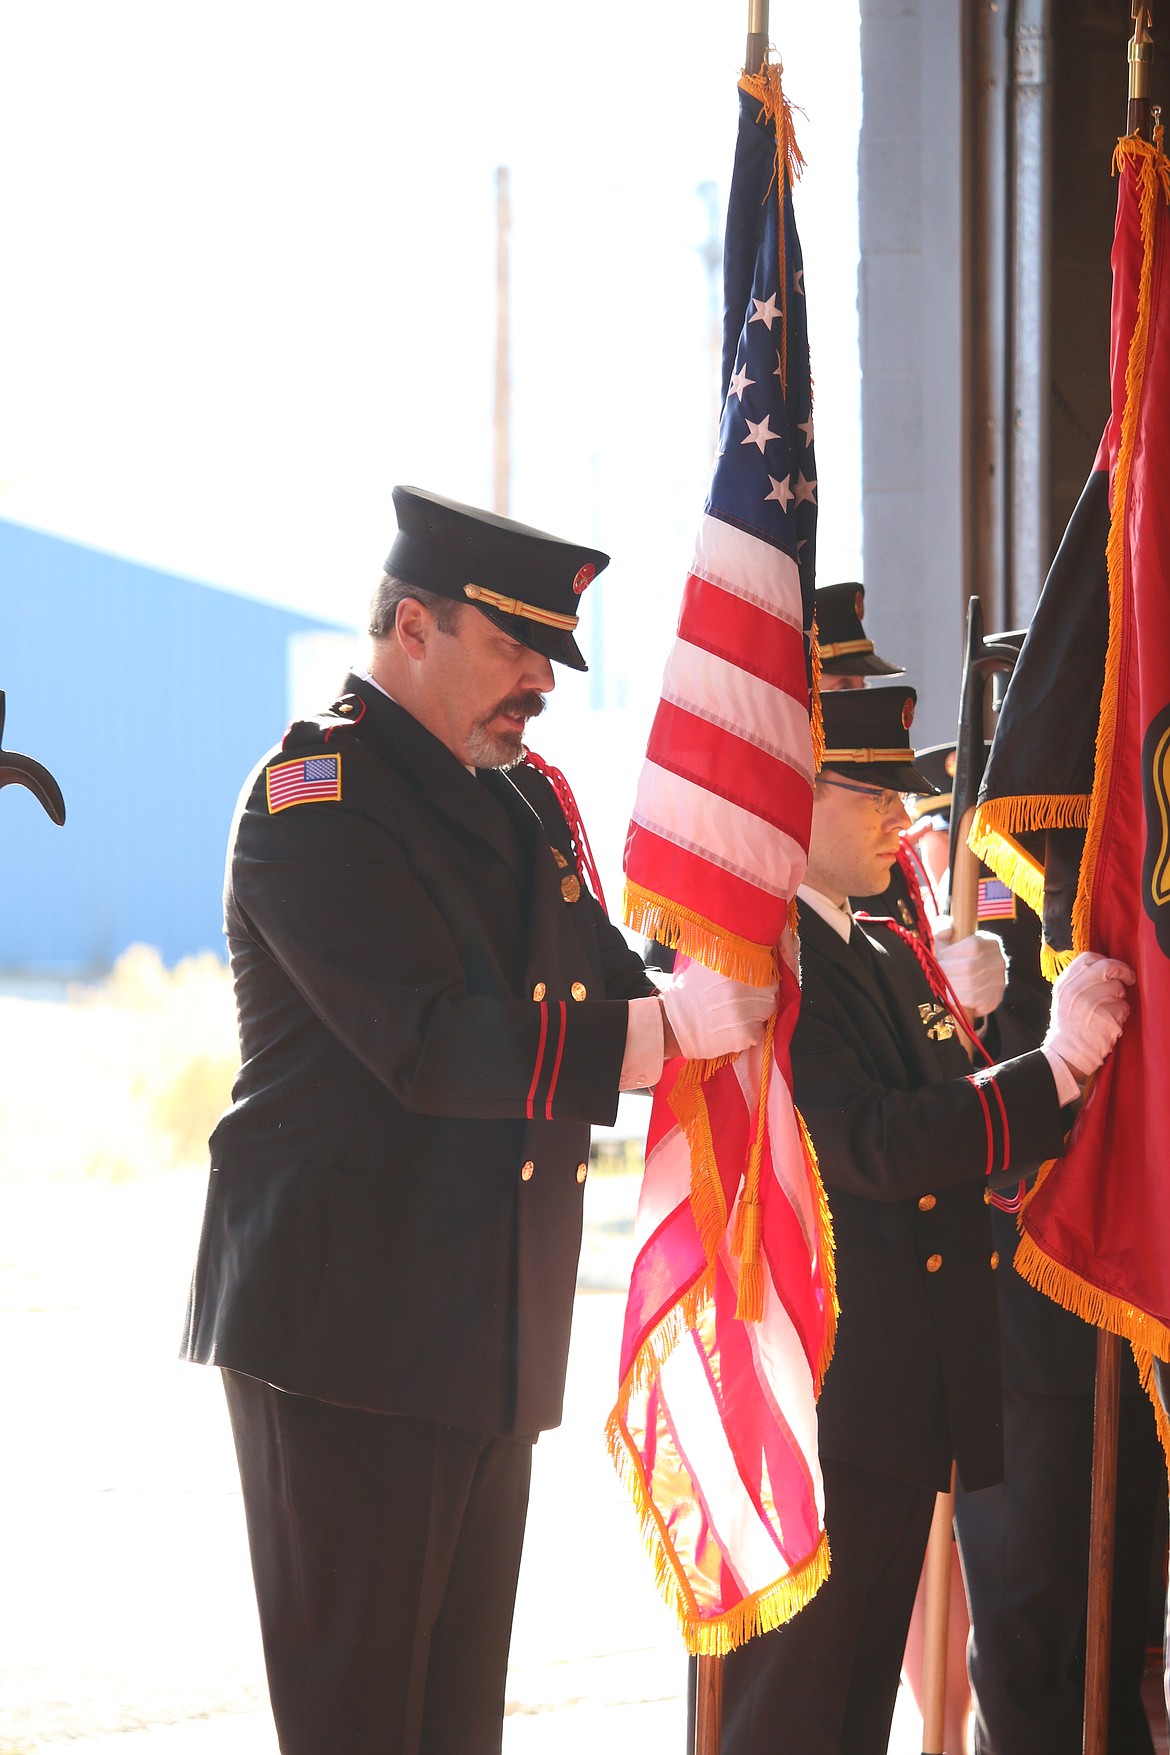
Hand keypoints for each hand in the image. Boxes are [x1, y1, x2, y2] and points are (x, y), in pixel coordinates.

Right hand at [660, 957, 777, 1060]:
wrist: (672, 1025)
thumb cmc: (689, 994)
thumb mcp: (704, 964)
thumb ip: (725, 954)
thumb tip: (745, 943)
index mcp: (735, 967)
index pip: (767, 971)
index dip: (760, 980)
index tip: (750, 986)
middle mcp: (743, 987)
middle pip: (770, 994)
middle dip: (759, 999)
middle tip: (740, 1004)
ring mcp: (746, 1012)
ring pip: (765, 1014)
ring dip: (754, 1017)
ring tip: (732, 1017)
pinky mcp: (746, 1034)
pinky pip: (758, 1033)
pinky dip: (748, 1034)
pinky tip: (729, 1030)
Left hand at [932, 926, 1007, 1015]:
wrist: (968, 984)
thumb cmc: (955, 958)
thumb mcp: (949, 939)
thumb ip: (943, 928)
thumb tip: (945, 932)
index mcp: (991, 943)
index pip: (973, 946)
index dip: (952, 952)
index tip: (940, 956)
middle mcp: (999, 961)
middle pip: (970, 967)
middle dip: (947, 969)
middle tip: (938, 971)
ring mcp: (999, 981)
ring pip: (971, 984)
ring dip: (950, 983)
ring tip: (942, 981)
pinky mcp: (994, 999)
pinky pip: (972, 999)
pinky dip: (956, 997)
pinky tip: (950, 993)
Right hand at [1042, 950, 1134, 1083]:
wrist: (1066, 1055)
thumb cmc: (1069, 1027)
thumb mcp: (1063, 998)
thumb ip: (1078, 981)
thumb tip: (1104, 968)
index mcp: (1064, 984)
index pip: (1088, 958)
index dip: (1105, 960)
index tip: (1113, 970)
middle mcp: (1075, 992)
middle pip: (1107, 968)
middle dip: (1123, 972)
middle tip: (1128, 979)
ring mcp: (1089, 1004)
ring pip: (1118, 988)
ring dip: (1120, 999)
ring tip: (1110, 1010)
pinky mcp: (1105, 1018)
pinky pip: (1124, 1007)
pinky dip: (1122, 1014)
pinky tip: (1111, 1022)